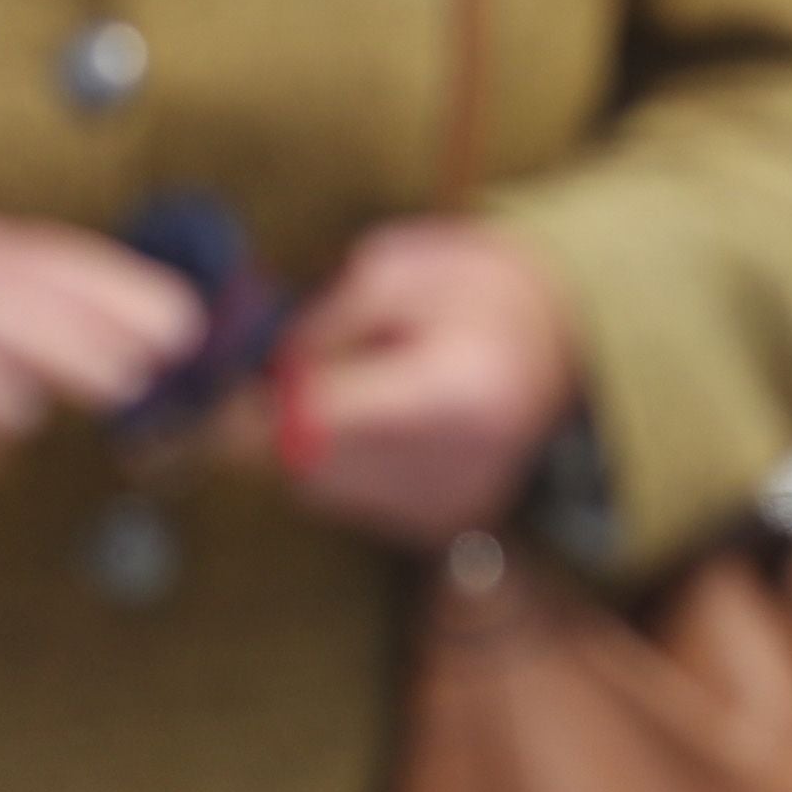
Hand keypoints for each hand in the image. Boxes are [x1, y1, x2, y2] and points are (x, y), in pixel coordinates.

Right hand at [0, 214, 206, 563]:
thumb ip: (68, 345)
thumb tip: (174, 352)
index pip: (56, 257)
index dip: (125, 285)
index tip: (187, 321)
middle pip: (25, 278)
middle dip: (105, 311)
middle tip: (166, 352)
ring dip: (60, 346)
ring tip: (121, 382)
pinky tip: (21, 416)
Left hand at [272, 220, 580, 547]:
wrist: (566, 333)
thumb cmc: (474, 289)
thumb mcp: (393, 270)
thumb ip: (320, 326)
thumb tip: (256, 385)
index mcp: (454, 391)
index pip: (320, 425)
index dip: (255, 412)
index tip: (225, 394)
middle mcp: (464, 463)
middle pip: (313, 464)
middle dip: (284, 422)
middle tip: (297, 377)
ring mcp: (461, 501)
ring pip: (326, 489)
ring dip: (314, 445)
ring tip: (366, 391)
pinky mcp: (454, 522)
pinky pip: (358, 503)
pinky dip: (350, 465)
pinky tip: (391, 424)